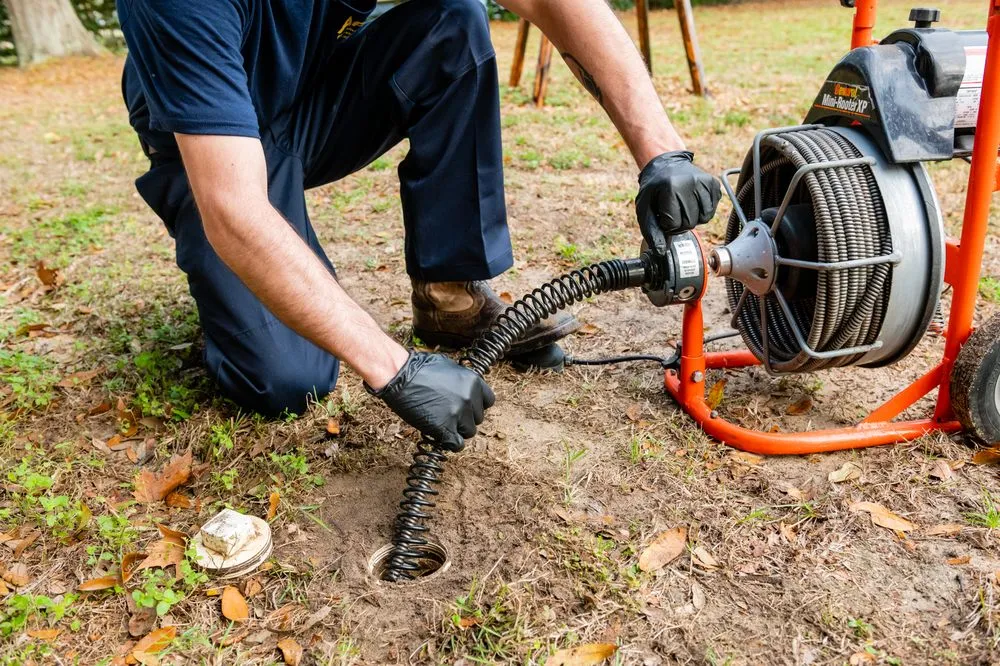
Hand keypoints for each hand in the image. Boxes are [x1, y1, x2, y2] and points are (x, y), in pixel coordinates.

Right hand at [366, 352, 494, 451]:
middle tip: (448, 415)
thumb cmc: (419, 368)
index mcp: (474, 381)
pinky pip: (456, 444)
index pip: (488, 401)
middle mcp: (470, 398)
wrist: (400, 375)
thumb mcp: (449, 367)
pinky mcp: (445, 428)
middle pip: (477, 418)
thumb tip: (466, 389)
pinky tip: (440, 436)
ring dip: (457, 430)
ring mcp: (458, 414)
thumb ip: (462, 380)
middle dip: (464, 418)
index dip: (476, 406)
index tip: (465, 407)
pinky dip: (449, 443)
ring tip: (441, 423)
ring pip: (468, 432)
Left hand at [635, 151, 720, 254]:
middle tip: (673, 210)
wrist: (666, 163)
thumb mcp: (645, 208)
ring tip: (683, 205)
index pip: (674, 225)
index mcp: (671, 188)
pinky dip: (703, 210)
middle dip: (680, 222)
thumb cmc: (654, 188)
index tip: (662, 213)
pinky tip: (693, 201)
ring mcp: (705, 182)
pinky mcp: (714, 183)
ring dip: (693, 217)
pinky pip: (712, 210)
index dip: (666, 224)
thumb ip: (651, 231)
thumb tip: (661, 251)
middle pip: (690, 223)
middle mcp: (691, 183)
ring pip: (704, 219)